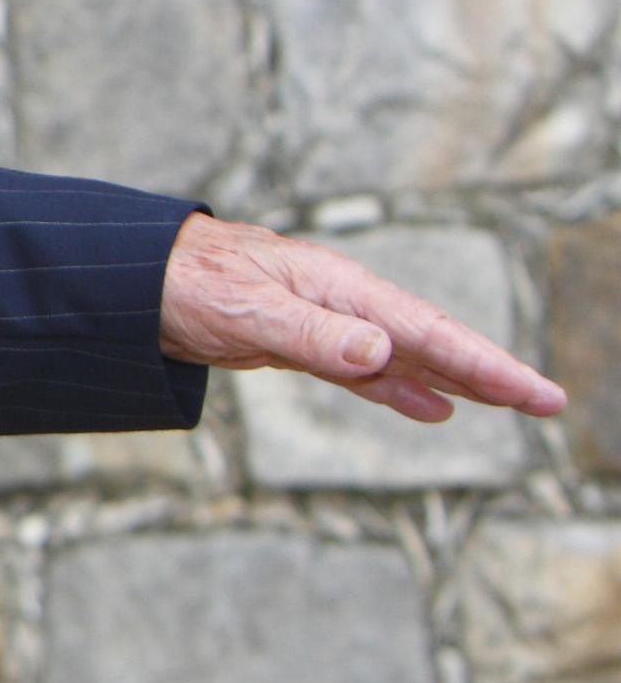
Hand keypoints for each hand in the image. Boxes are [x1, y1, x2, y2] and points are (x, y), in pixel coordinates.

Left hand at [159, 213, 567, 422]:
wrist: (133, 275)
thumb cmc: (186, 282)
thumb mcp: (248, 312)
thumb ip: (314, 335)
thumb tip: (383, 353)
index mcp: (341, 289)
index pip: (430, 332)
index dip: (487, 366)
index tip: (538, 395)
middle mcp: (342, 303)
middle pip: (431, 342)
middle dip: (490, 373)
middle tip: (549, 404)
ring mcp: (323, 322)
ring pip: (404, 357)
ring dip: (455, 381)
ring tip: (508, 404)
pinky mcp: (298, 342)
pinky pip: (364, 370)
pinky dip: (399, 389)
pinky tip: (432, 408)